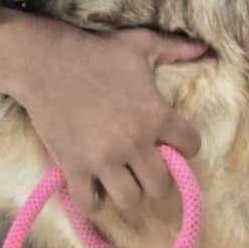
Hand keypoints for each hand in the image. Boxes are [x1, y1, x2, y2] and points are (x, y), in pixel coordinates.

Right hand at [3, 20, 206, 219]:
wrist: (45, 62)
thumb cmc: (96, 52)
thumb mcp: (141, 44)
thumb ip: (175, 48)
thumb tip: (203, 47)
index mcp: (155, 114)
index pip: (191, 145)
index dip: (185, 144)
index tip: (173, 142)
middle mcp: (134, 142)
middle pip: (160, 184)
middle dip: (156, 177)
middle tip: (144, 166)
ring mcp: (103, 158)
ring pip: (129, 199)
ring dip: (127, 191)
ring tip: (121, 178)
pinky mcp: (74, 167)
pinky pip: (90, 203)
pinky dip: (93, 201)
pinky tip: (94, 187)